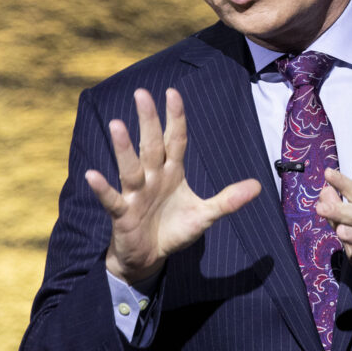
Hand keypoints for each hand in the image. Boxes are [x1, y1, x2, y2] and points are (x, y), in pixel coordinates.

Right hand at [87, 88, 260, 283]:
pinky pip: (112, 199)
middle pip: (151, 145)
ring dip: (123, 148)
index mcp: (172, 172)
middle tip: (141, 93)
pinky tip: (92, 175)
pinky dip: (102, 189)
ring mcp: (135, 194)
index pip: (175, 140)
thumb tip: (258, 186)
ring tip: (116, 124)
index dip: (175, 118)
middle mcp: (152, 177)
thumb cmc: (174, 229)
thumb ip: (228, 200)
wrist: (149, 257)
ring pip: (130, 167)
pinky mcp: (122, 213)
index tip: (172, 92)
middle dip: (148, 121)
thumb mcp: (205, 215)